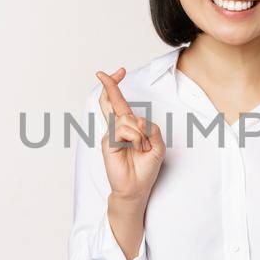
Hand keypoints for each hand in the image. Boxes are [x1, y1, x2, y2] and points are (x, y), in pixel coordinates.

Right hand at [96, 68, 165, 202]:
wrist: (136, 188)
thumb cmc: (146, 168)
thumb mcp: (158, 146)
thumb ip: (152, 129)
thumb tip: (139, 120)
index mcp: (129, 127)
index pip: (120, 103)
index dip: (116, 87)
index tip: (118, 72)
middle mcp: (118, 128)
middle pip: (112, 102)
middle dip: (110, 86)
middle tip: (102, 73)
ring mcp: (112, 135)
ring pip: (128, 119)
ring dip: (140, 134)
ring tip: (142, 148)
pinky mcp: (108, 143)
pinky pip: (124, 130)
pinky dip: (136, 138)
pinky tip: (136, 148)